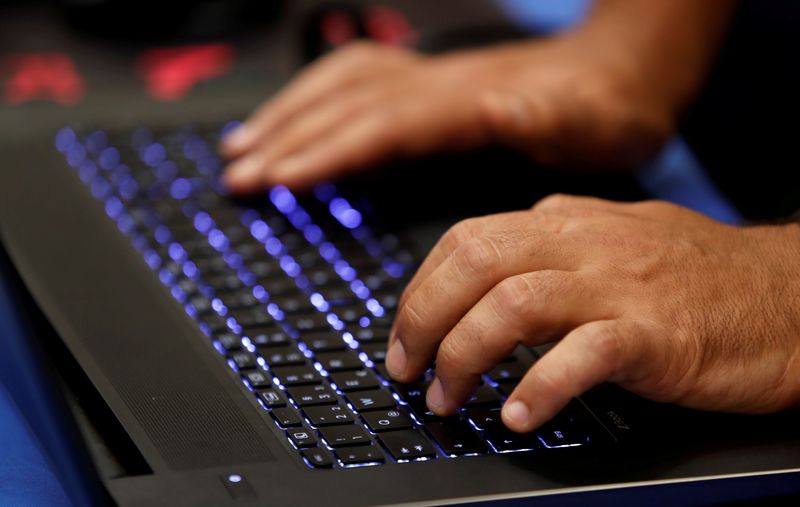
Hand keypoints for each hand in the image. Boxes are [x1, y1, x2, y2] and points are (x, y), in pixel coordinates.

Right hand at [220, 34, 674, 192]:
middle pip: (347, 105)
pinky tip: (298, 117)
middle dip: (287, 139)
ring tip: (242, 146)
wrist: (624, 71)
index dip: (328, 150)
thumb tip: (499, 106)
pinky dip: (316, 99)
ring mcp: (432, 80)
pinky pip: (358, 81)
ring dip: (288, 114)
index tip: (278, 178)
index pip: (382, 124)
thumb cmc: (608, 107)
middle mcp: (440, 84)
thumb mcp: (596, 119)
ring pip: (342, 86)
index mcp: (469, 101)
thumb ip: (549, 115)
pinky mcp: (433, 86)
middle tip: (237, 175)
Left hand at [386, 195, 799, 432]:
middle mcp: (586, 244)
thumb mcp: (614, 237)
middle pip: (475, 264)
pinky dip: (540, 387)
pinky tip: (519, 416)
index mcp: (567, 222)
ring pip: (513, 305)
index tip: (404, 334)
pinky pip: (582, 355)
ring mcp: (620, 285)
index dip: (420, 291)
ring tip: (451, 400)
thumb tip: (485, 263)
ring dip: (466, 358)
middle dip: (423, 320)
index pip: (467, 241)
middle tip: (409, 371)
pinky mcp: (655, 333)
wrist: (788, 295)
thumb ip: (551, 242)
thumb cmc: (698, 275)